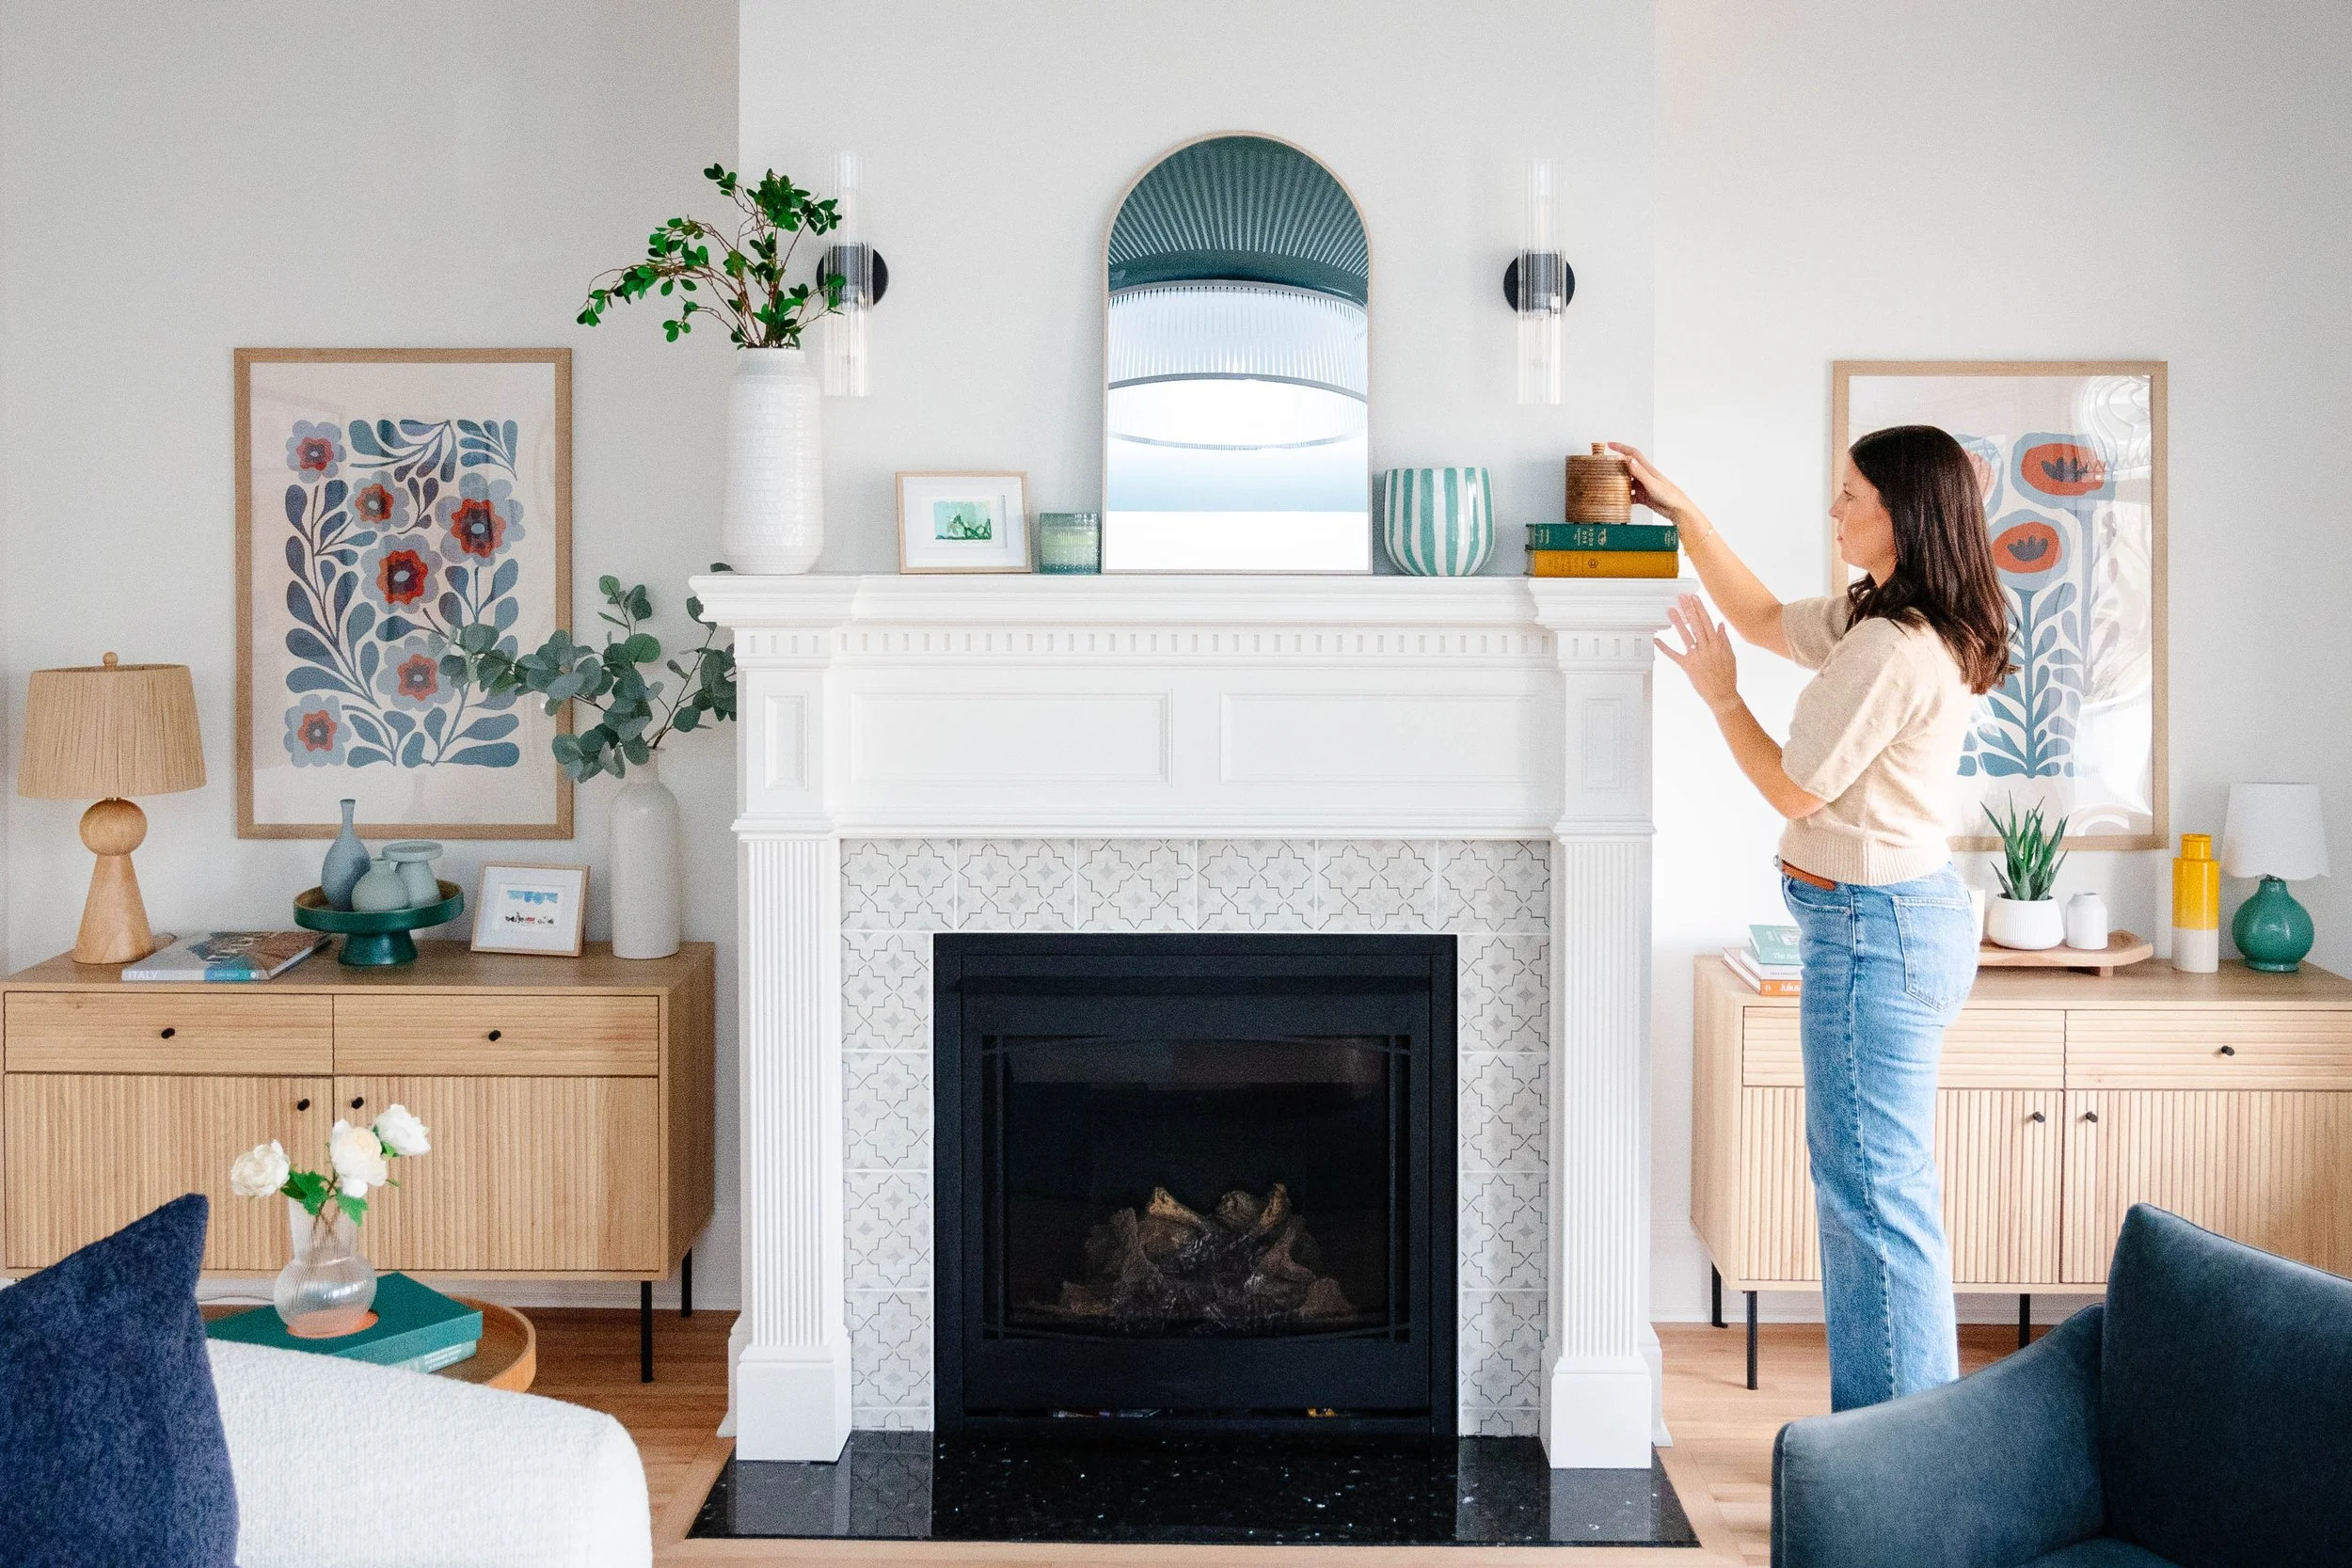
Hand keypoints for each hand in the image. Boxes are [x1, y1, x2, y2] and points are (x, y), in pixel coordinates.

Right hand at [1607, 441, 1693, 521]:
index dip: (1621, 447)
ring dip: (1618, 483)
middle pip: (1627, 467)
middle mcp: (1644, 476)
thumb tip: (1629, 460)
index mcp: (1646, 469)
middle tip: (1604, 467)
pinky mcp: (1643, 497)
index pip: (1632, 454)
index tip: (1610, 445)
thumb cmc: (1669, 495)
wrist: (1677, 509)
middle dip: (1616, 465)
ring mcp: (1643, 487)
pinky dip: (1623, 498)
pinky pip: (1630, 496)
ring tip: (1607, 485)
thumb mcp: (1652, 483)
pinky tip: (1618, 501)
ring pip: (1627, 482)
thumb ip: (1640, 472)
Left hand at [1656, 593, 1739, 710]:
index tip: (1695, 598)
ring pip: (1686, 635)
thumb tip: (1720, 624)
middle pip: (1696, 624)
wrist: (1723, 695)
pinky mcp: (1688, 666)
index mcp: (1718, 644)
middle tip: (1682, 598)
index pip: (1707, 621)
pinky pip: (1674, 655)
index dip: (1700, 608)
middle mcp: (1707, 648)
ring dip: (1678, 622)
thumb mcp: (1730, 656)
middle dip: (1689, 609)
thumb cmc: (1727, 677)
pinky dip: (1665, 648)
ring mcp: (1697, 657)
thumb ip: (1724, 639)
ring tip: (1671, 610)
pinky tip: (1657, 639)